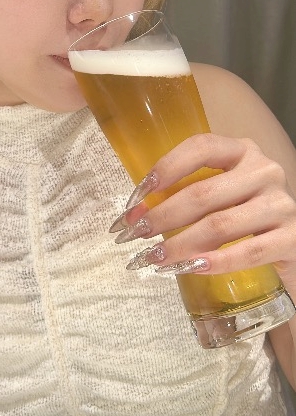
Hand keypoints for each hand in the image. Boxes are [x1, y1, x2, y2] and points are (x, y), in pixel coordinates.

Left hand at [110, 133, 295, 282]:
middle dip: (162, 216)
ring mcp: (280, 204)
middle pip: (202, 193)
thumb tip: (138, 213)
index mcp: (242, 151)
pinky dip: (216, 262)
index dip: (166, 168)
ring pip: (219, 225)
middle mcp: (264, 171)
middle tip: (134, 235)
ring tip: (154, 259)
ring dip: (180, 244)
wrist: (293, 244)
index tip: (138, 195)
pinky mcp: (292, 238)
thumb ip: (190, 194)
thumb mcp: (223, 193)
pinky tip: (191, 268)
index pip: (200, 147)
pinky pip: (248, 252)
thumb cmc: (247, 215)